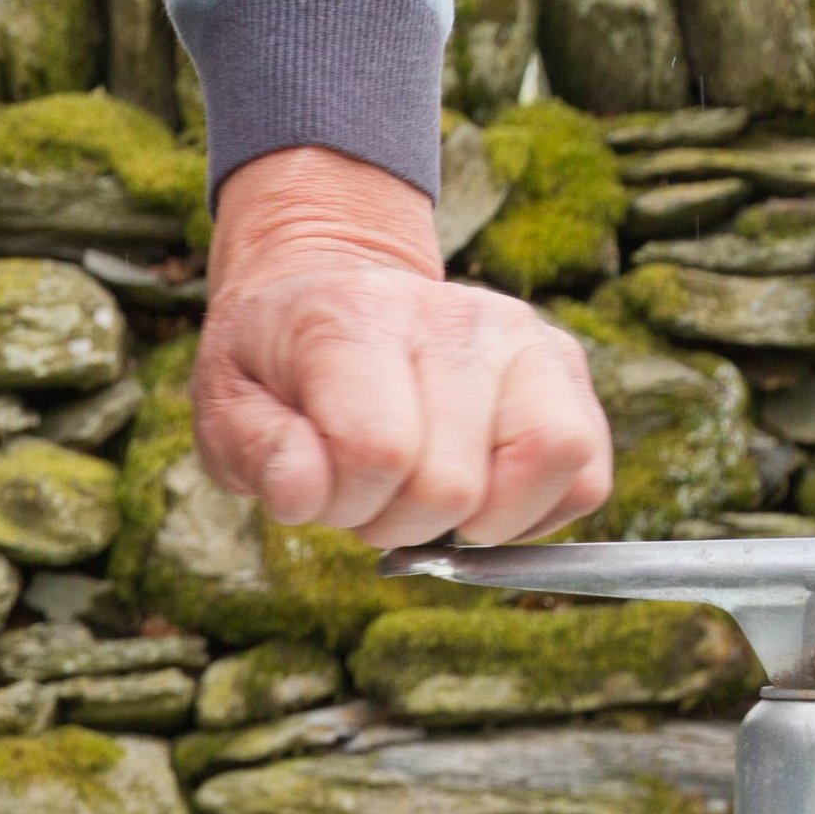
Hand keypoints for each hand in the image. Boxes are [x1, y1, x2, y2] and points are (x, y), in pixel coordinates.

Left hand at [196, 146, 612, 547]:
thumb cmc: (279, 369)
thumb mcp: (227, 410)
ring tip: (424, 492)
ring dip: (479, 518)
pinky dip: (534, 512)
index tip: (319, 487)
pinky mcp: (567, 368)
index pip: (380, 452)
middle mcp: (458, 317)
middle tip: (367, 490)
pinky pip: (587, 475)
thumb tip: (305, 493)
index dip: (344, 502)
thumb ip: (257, 454)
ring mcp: (524, 337)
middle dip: (398, 520)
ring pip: (549, 463)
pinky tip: (479, 496)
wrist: (332, 292)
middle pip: (454, 483)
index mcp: (360, 320)